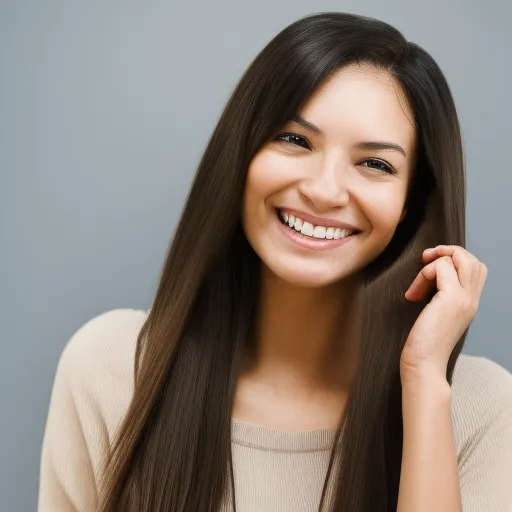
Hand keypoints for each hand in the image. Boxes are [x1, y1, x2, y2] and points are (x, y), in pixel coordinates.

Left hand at [400, 245, 487, 381]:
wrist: (423, 365)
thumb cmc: (423, 344)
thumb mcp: (436, 316)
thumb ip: (439, 298)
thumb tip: (429, 277)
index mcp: (470, 303)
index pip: (476, 269)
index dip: (453, 260)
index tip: (429, 268)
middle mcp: (472, 300)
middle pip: (472, 259)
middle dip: (447, 252)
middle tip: (425, 260)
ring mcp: (464, 299)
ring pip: (460, 259)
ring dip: (436, 260)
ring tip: (419, 279)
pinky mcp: (451, 299)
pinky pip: (441, 268)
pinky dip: (424, 273)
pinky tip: (413, 295)